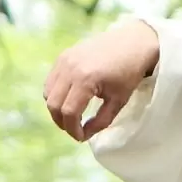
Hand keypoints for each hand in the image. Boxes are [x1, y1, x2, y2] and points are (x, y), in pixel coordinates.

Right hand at [42, 20, 161, 142]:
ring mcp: (64, 60)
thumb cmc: (129, 73)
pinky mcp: (63, 56)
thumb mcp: (118, 101)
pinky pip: (51, 81)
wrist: (133, 43)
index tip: (81, 137)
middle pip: (53, 104)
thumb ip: (100, 121)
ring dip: (57, 109)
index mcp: (85, 80)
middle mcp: (70, 68)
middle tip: (74, 130)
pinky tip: (70, 99)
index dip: (73, 129)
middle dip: (62, 122)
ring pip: (48, 93)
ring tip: (72, 116)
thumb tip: (84, 136)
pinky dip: (55, 94)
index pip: (69, 112)